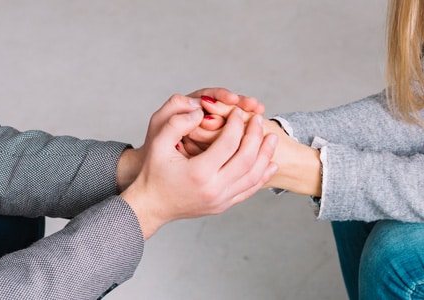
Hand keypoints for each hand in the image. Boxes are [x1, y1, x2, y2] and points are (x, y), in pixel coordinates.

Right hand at [120, 94, 278, 239]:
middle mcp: (213, 189)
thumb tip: (200, 111)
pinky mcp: (223, 206)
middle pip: (246, 159)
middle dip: (256, 136)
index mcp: (198, 172)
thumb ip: (177, 123)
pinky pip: (249, 190)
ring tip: (271, 138)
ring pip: (253, 176)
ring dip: (265, 155)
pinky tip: (270, 163)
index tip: (238, 111)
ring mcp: (220, 200)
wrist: (151, 205)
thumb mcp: (158, 143)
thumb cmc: (153, 172)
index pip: (228, 143)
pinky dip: (263, 176)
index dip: (237, 123)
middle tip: (259, 119)